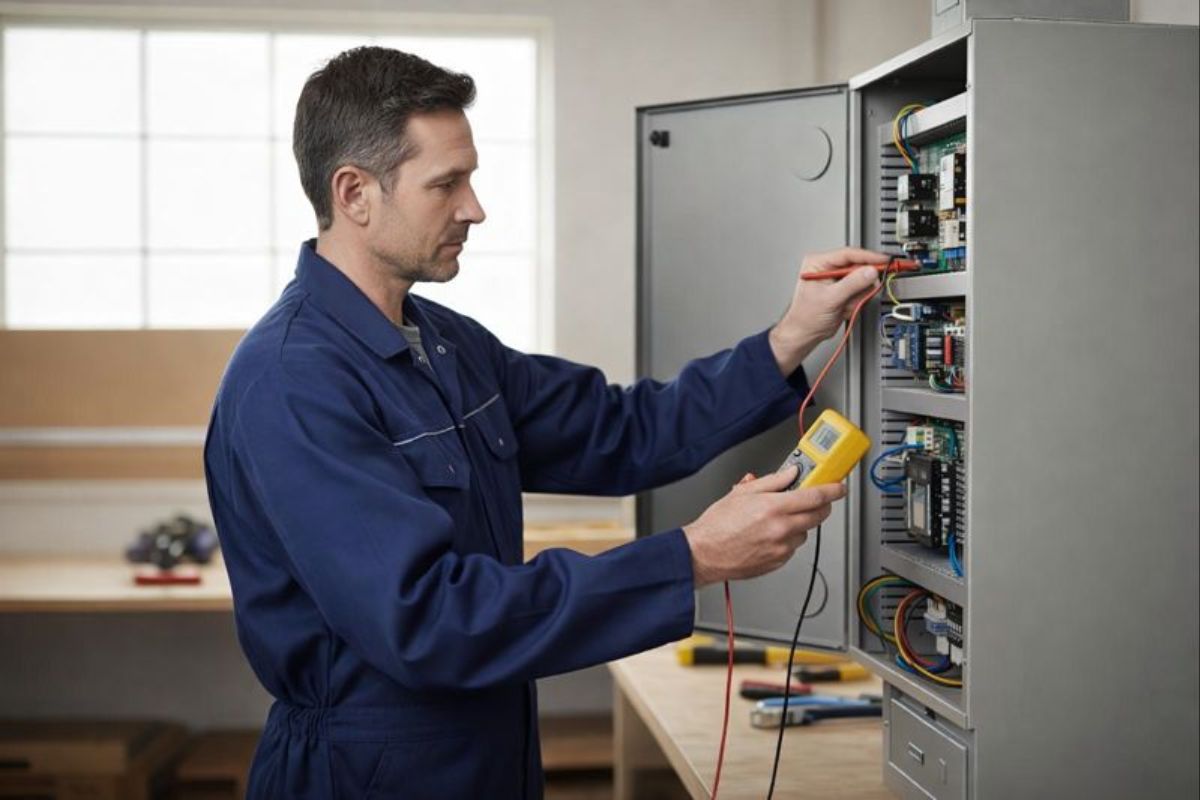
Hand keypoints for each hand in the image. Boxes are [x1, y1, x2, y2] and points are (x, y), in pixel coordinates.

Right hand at [682, 467, 846, 587]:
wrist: (704, 553)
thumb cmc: (717, 525)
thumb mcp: (743, 493)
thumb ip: (772, 481)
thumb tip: (791, 473)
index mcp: (773, 508)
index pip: (815, 496)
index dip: (832, 490)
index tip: (839, 487)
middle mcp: (781, 529)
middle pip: (818, 515)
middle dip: (820, 505)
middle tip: (813, 498)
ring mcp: (781, 548)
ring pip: (805, 531)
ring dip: (800, 523)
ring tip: (777, 518)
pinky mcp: (778, 562)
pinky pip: (793, 547)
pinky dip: (788, 538)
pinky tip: (769, 534)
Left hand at [768, 247, 889, 375]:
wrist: (805, 334)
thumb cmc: (806, 316)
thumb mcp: (830, 298)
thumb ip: (852, 284)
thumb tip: (870, 271)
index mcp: (819, 263)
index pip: (848, 254)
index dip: (868, 257)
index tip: (884, 260)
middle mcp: (829, 268)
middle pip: (858, 267)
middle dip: (862, 283)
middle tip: (862, 292)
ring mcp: (838, 280)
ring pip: (862, 281)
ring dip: (858, 296)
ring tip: (844, 305)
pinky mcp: (845, 291)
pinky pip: (861, 292)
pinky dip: (857, 302)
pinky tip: (845, 308)